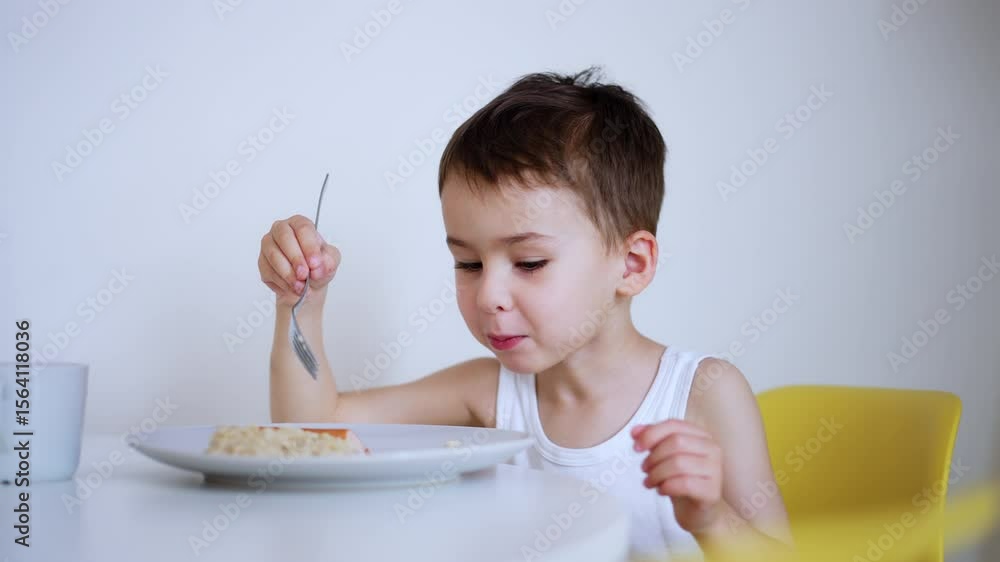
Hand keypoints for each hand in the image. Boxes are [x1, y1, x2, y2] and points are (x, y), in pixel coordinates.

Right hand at [258, 215, 340, 306]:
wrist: (308, 284)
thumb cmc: (318, 266)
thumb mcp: (331, 261)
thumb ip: (329, 260)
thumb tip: (318, 267)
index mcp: (300, 224)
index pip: (303, 229)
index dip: (309, 247)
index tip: (315, 263)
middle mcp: (281, 230)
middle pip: (284, 237)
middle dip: (295, 258)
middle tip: (304, 275)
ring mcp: (269, 244)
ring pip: (273, 255)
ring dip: (288, 274)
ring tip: (300, 287)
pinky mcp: (262, 261)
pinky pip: (268, 271)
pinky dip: (281, 282)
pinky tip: (292, 287)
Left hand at [632, 419, 724, 534]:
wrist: (696, 512)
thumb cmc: (680, 480)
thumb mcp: (664, 457)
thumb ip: (652, 440)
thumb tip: (635, 431)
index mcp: (701, 435)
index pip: (674, 425)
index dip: (651, 433)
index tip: (636, 447)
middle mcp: (712, 449)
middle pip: (676, 442)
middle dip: (654, 456)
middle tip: (644, 469)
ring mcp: (716, 470)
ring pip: (679, 463)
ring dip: (657, 473)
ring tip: (649, 482)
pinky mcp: (712, 491)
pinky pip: (685, 484)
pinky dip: (667, 486)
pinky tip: (661, 491)